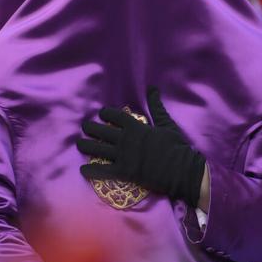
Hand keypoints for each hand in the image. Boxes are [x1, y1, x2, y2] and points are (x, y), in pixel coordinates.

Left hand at [78, 87, 206, 207]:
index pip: (115, 116)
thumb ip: (156, 107)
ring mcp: (124, 156)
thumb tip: (153, 88)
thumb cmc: (176, 146)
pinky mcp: (124, 173)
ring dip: (86, 146)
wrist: (182, 170)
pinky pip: (103, 171)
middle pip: (102, 132)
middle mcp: (126, 140)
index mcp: (136, 127)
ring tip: (79, 144)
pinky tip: (82, 170)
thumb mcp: (166, 123)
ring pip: (98, 150)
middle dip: (91, 128)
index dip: (106, 114)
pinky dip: (91, 171)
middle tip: (84, 127)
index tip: (101, 114)